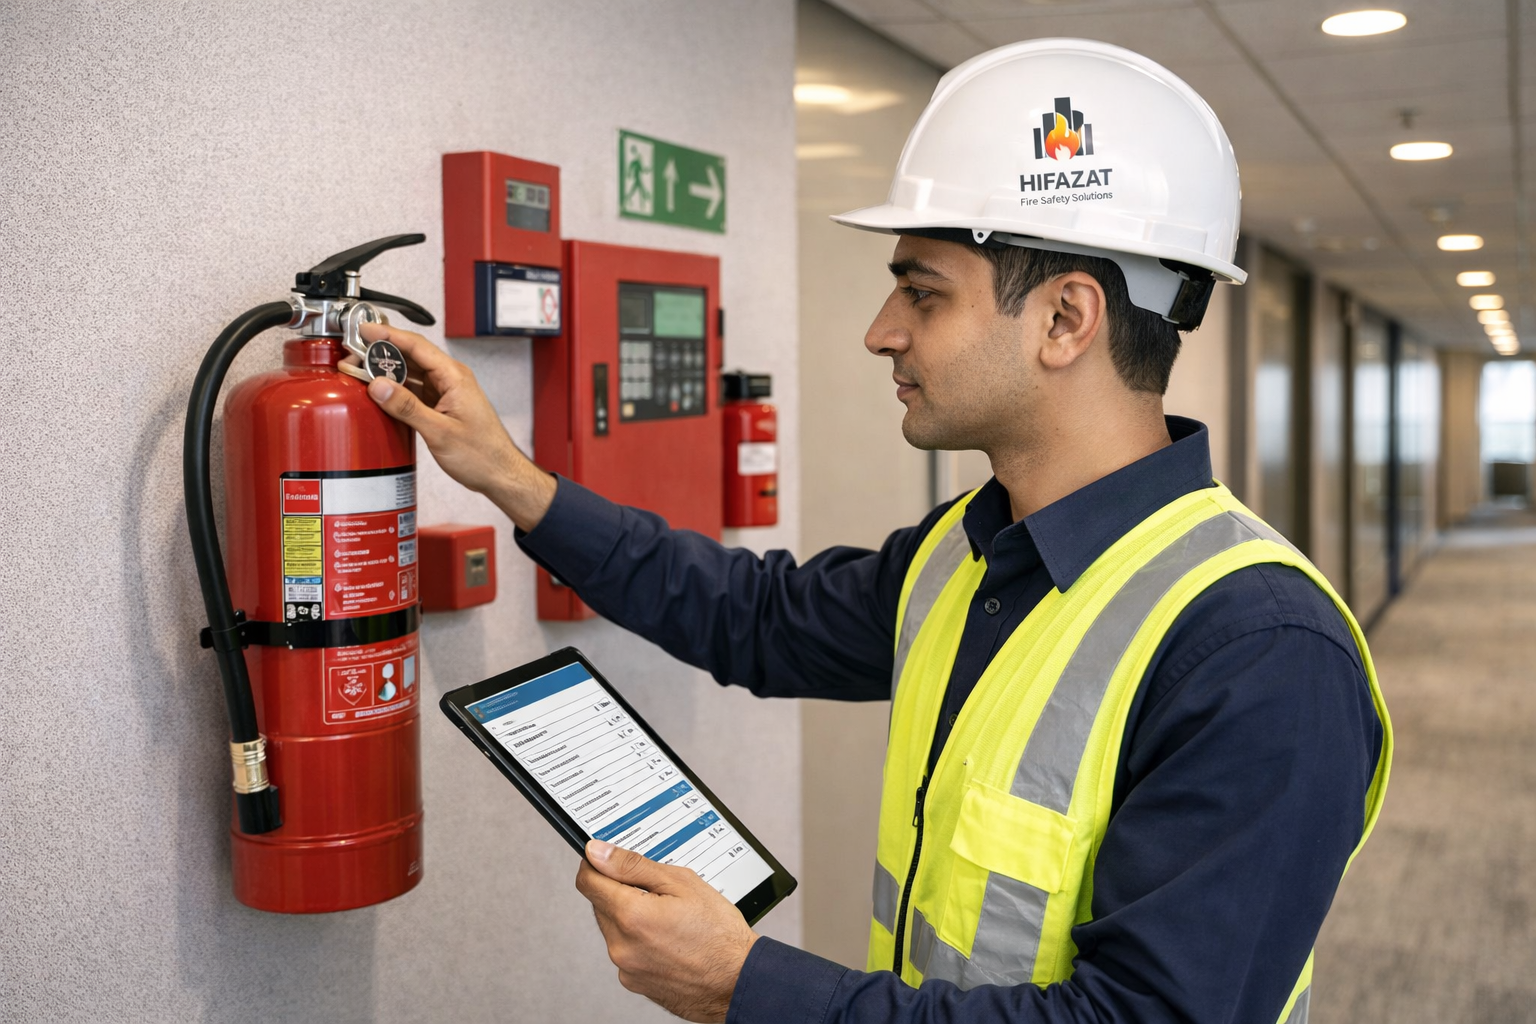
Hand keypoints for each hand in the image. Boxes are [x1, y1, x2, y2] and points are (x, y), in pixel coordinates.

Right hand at [356, 322, 555, 530]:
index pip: (417, 346)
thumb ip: (408, 408)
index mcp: (455, 377)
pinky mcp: (442, 405)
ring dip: (387, 370)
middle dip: (381, 352)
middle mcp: (452, 379)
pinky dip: (397, 388)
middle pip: (412, 356)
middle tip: (354, 352)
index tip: (364, 330)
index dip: (388, 334)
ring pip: (412, 372)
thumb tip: (379, 386)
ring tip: (360, 370)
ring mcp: (447, 392)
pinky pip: (416, 389)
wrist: (499, 474)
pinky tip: (380, 391)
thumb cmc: (482, 455)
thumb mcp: (440, 432)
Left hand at [576, 840, 758, 1022]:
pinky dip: (639, 941)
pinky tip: (667, 939)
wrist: (737, 980)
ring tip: (668, 918)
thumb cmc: (719, 934)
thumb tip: (598, 853)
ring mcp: (626, 968)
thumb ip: (632, 865)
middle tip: (656, 891)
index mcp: (630, 915)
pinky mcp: (633, 982)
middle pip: (600, 904)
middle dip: (620, 890)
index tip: (606, 859)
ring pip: (613, 928)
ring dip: (630, 916)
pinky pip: (626, 951)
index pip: (587, 881)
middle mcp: (621, 946)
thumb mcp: (681, 883)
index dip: (595, 864)